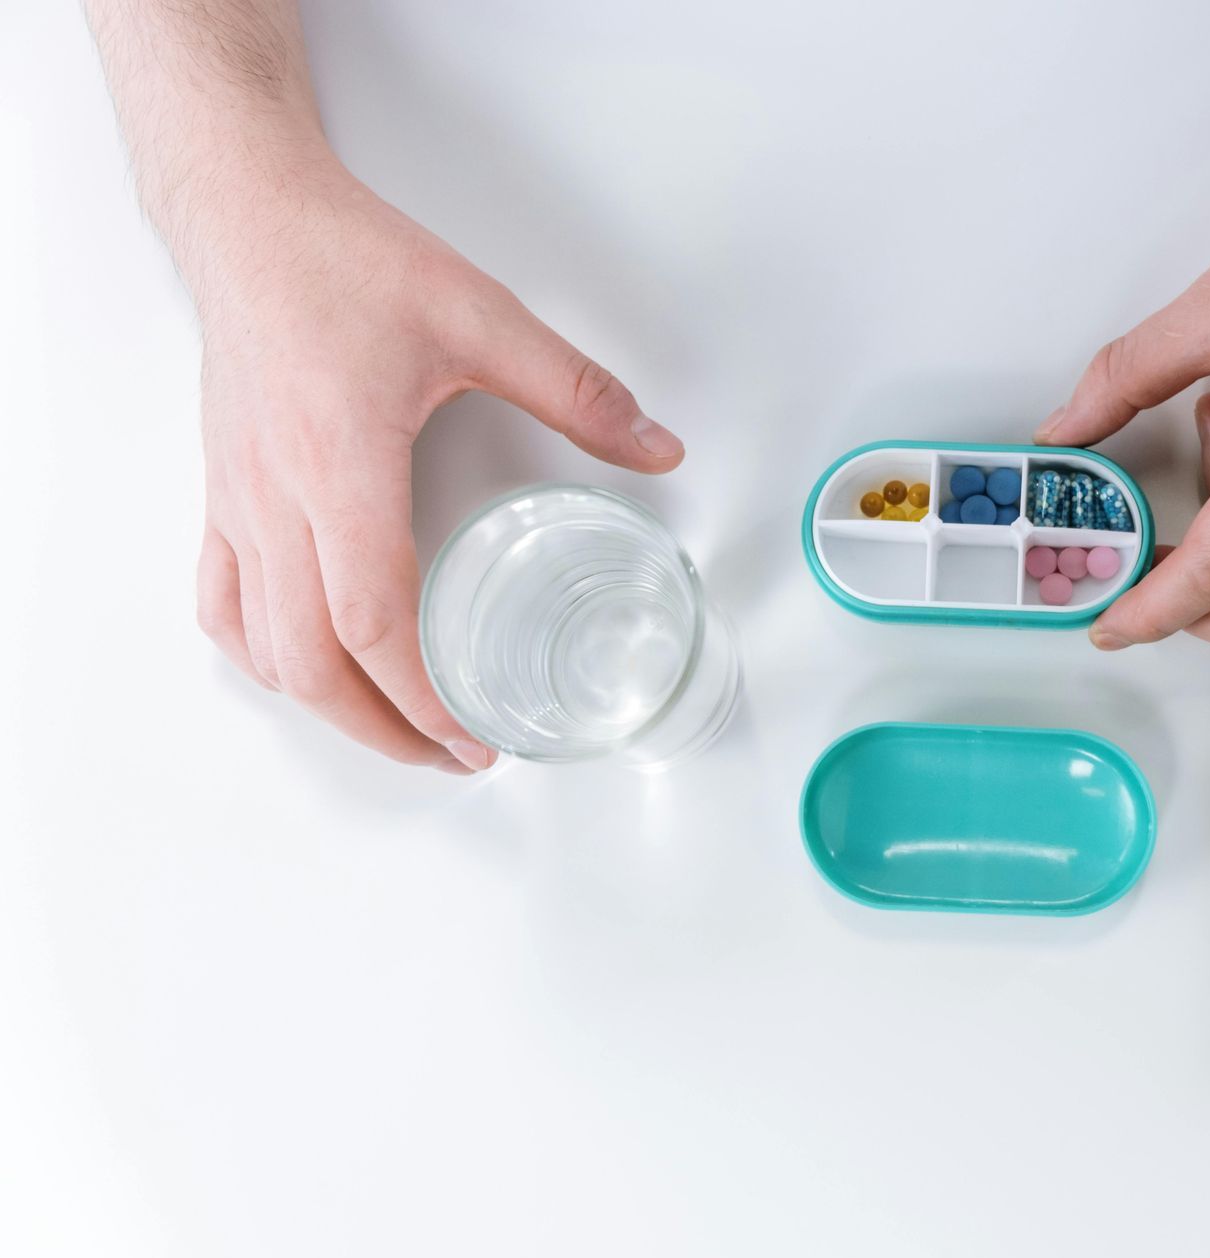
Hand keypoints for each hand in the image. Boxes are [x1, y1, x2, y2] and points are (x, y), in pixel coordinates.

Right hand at [191, 162, 683, 770]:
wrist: (248, 218)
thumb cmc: (346, 262)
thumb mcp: (483, 319)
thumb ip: (577, 392)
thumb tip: (658, 447)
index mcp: (341, 468)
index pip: (373, 622)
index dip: (423, 699)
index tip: (475, 739)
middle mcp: (278, 500)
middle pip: (311, 663)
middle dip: (383, 732)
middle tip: (453, 757)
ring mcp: (238, 502)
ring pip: (261, 646)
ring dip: (324, 707)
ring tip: (391, 732)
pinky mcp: (221, 490)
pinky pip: (222, 600)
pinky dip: (262, 654)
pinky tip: (302, 666)